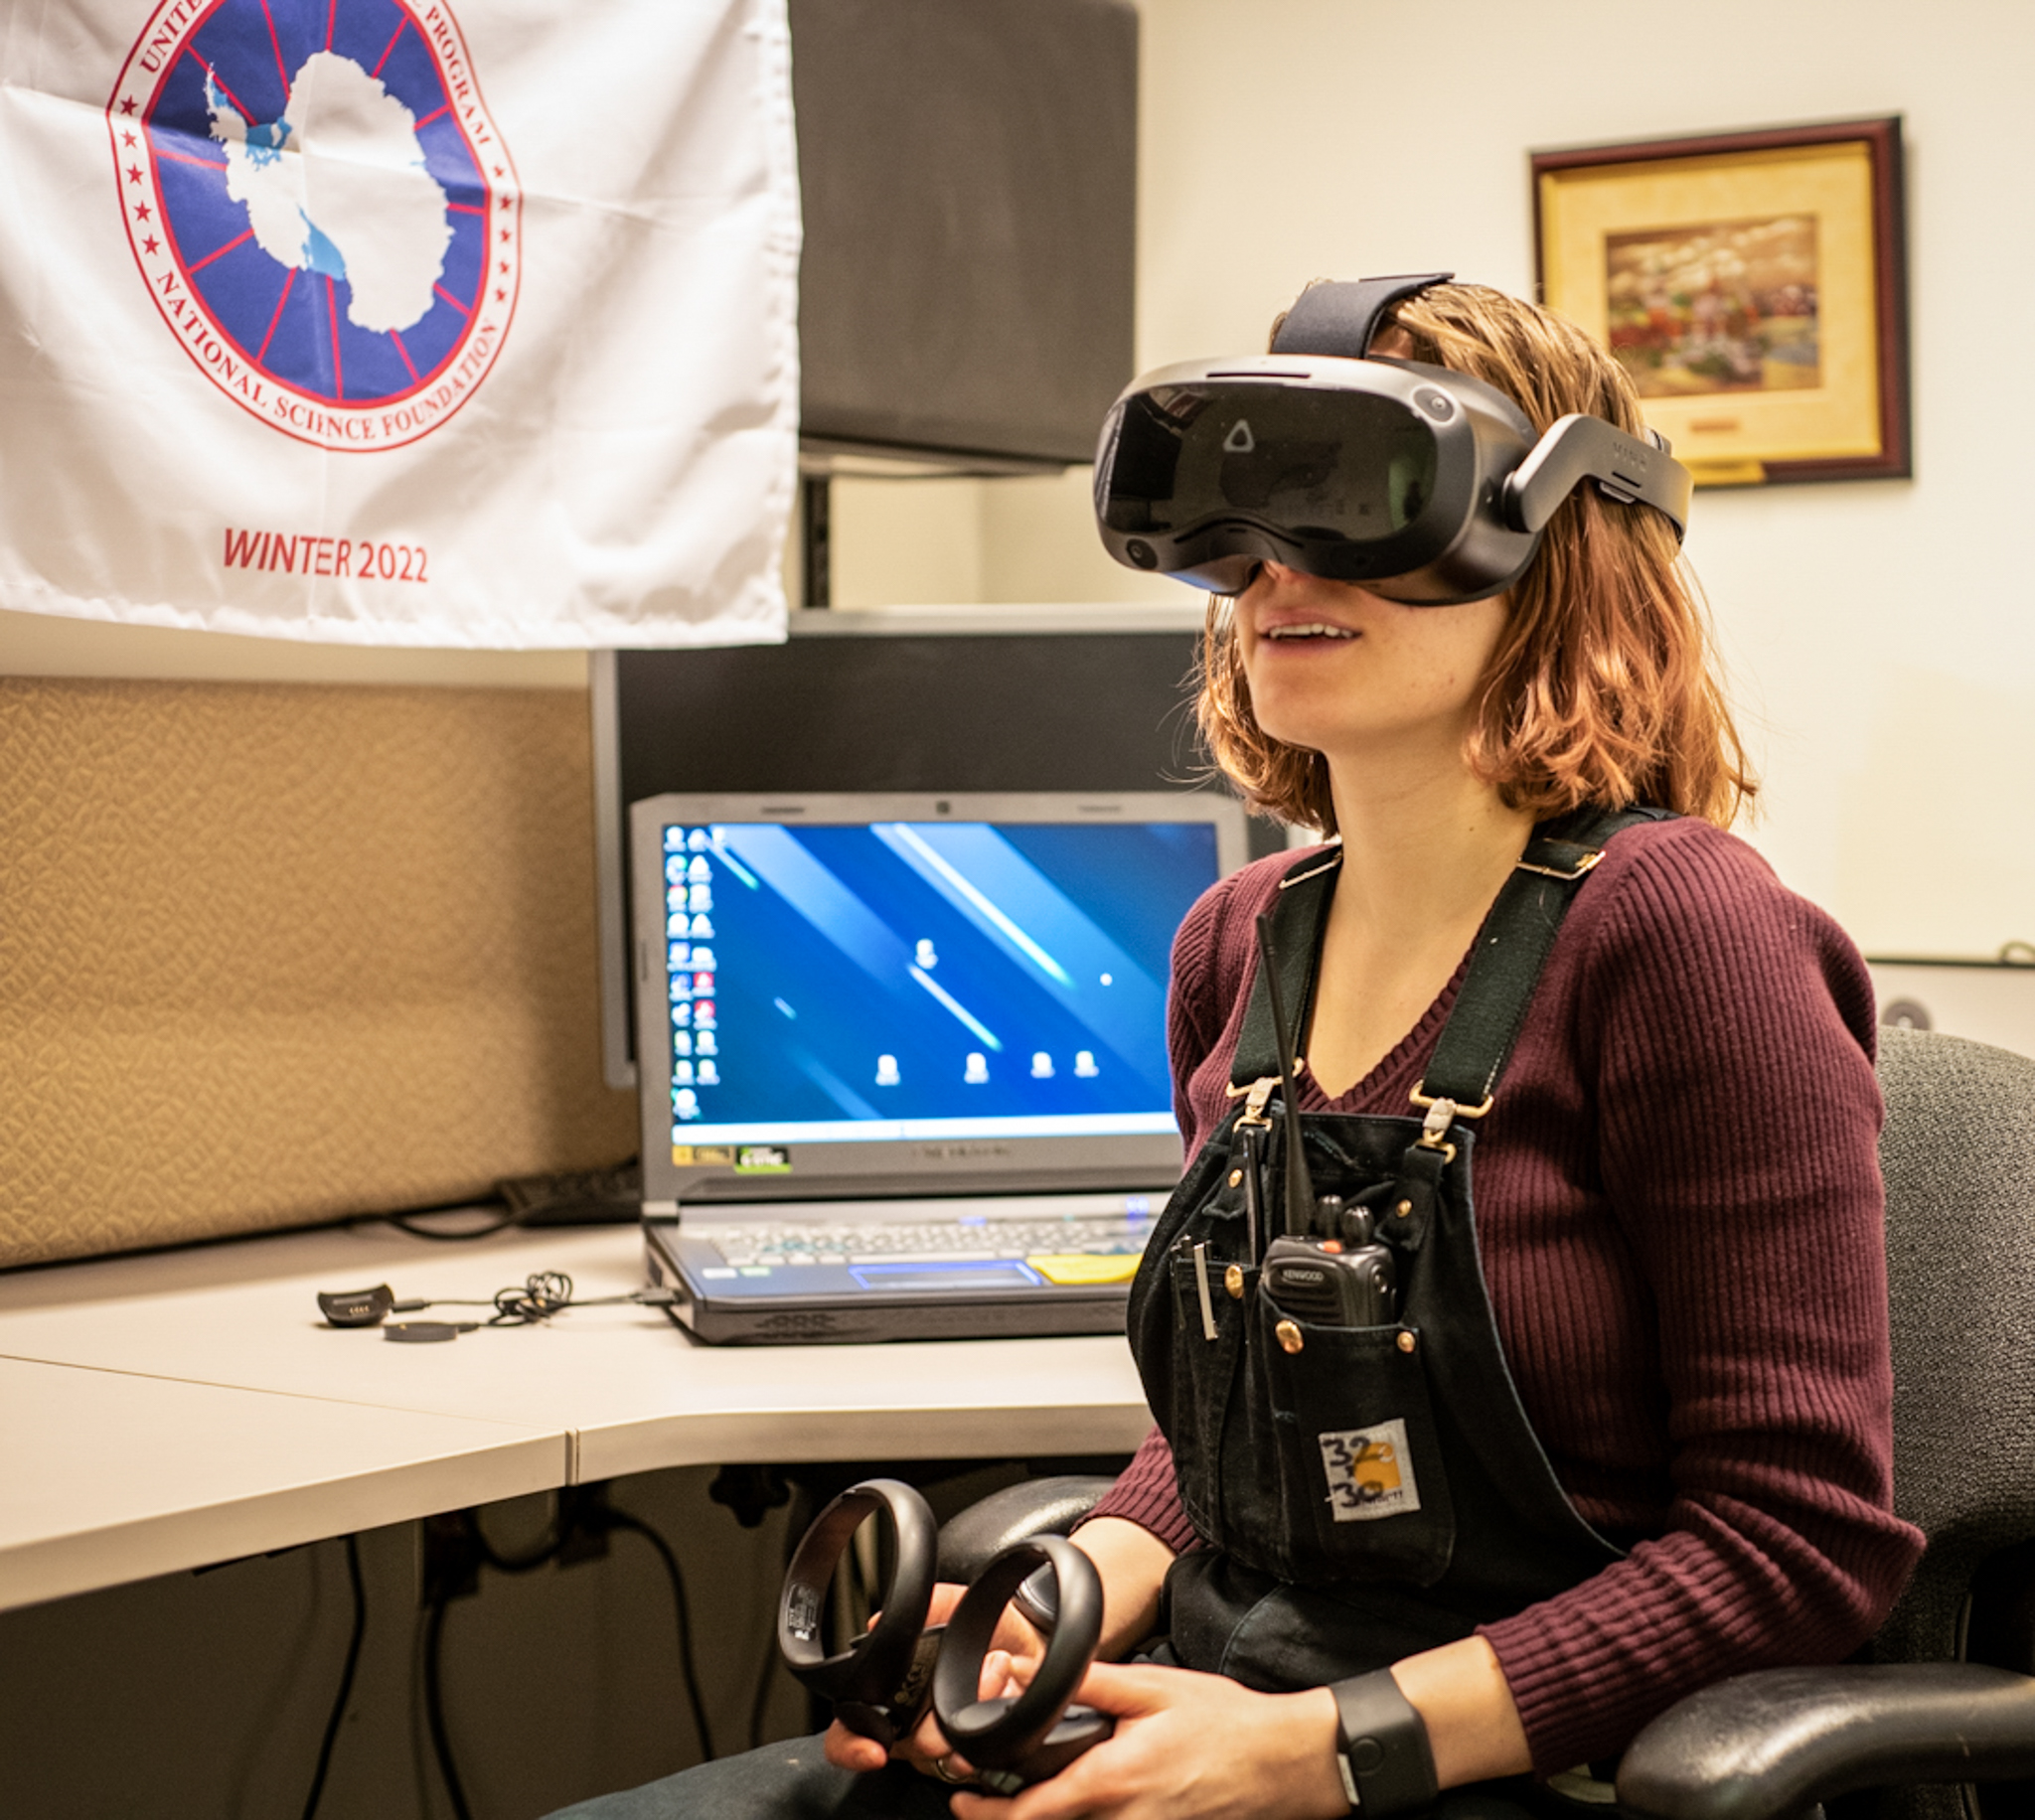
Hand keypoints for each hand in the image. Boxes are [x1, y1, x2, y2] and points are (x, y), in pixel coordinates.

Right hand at [820, 1582, 1045, 1776]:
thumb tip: (877, 1623)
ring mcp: (945, 1743)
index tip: (874, 1749)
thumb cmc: (992, 1628)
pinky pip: (970, 1765)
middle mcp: (914, 1722)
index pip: (852, 1729)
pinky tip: (1000, 1711)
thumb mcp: (958, 1604)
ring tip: (997, 1673)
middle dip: (930, 1725)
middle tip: (957, 1685)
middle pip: (901, 1746)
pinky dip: (986, 1743)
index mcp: (897, 1688)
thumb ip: (922, 1606)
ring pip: (938, 1755)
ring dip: (965, 1719)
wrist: (1042, 1644)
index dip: (852, 1745)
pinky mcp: (977, 1755)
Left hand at [946, 1661, 1348, 1819]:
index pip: (1030, 1812)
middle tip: (981, 1791)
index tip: (962, 1797)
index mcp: (1111, 1782)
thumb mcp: (1153, 1688)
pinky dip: (1082, 1812)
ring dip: (1046, 1811)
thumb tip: (1034, 1669)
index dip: (987, 1810)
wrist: (1281, 1762)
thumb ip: (1090, 1682)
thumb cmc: (1224, 1724)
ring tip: (1027, 1782)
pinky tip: (1082, 1787)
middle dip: (1008, 1812)